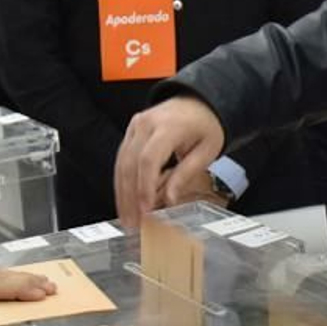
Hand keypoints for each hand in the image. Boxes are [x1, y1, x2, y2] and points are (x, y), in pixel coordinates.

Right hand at [114, 96, 226, 227]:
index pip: (148, 159)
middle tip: (133, 223)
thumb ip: (185, 175)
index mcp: (169, 126)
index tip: (145, 210)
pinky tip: (126, 201)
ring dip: (122, 193)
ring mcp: (136, 125)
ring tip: (127, 219)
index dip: (144, 187)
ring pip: (121, 163)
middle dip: (129, 197)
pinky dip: (123, 182)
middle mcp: (146, 123)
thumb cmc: (206, 125)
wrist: (199, 102)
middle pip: (130, 164)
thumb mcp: (206, 151)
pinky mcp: (132, 131)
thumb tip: (168, 200)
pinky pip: (122, 158)